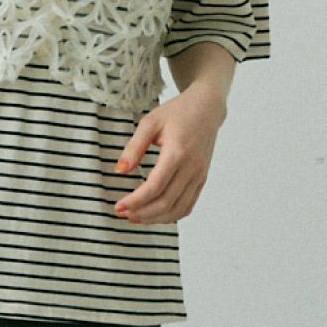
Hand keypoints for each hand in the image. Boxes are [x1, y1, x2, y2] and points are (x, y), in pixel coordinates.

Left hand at [111, 84, 226, 223]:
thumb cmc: (177, 113)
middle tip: (121, 213)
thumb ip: (134, 147)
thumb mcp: (150, 123)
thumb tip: (119, 171)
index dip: (135, 201)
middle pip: (166, 202)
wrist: (207, 108)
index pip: (155, 187)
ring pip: (178, 209)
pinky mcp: (202, 179)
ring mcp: (199, 175)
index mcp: (177, 152)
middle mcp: (192, 167)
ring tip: (134, 216)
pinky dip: (170, 215)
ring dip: (154, 218)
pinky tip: (154, 215)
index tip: (118, 206)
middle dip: (141, 213)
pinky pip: (188, 206)